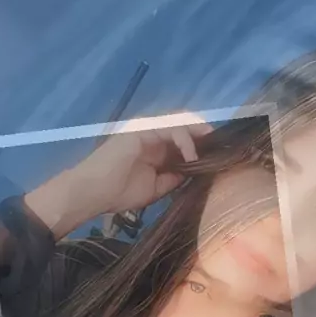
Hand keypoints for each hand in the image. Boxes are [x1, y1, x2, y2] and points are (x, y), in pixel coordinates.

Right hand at [25, 112, 212, 239]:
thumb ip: (175, 177)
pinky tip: (191, 156)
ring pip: (181, 123)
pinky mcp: (141, 128)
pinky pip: (170, 128)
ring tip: (209, 151)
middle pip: (185, 126)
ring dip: (198, 135)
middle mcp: (152, 135)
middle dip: (205, 135)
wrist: (93, 192)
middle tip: (222, 148)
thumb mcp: (156, 188)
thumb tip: (195, 171)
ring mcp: (146, 129)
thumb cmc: (119, 193)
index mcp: (155, 148)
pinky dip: (184, 140)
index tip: (219, 155)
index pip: (184, 139)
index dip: (202, 144)